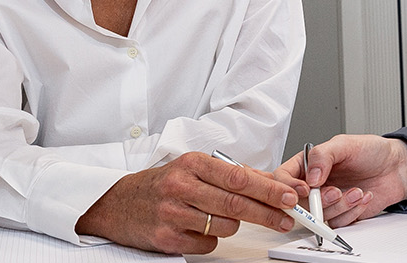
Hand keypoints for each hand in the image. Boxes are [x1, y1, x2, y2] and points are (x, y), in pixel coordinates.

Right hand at [75, 151, 297, 254]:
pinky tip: (199, 228)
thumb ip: (230, 174)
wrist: (116, 203)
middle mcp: (181, 186)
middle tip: (287, 216)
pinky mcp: (166, 239)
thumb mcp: (193, 169)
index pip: (239, 177)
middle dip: (267, 212)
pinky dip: (212, 238)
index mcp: (192, 163)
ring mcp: (172, 214)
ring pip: (225, 226)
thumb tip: (271, 183)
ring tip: (220, 217)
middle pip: (236, 203)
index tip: (289, 195)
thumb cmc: (161, 184)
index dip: (268, 189)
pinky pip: (207, 243)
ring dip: (234, 225)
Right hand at [276, 135, 406, 227]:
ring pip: (321, 215)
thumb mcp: (345, 144)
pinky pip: (339, 222)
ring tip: (356, 191)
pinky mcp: (343, 214)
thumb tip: (310, 177)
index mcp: (309, 164)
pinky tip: (364, 197)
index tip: (305, 189)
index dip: (289, 187)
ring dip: (340, 206)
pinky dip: (353, 211)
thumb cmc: (371, 151)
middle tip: (335, 191)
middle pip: (300, 202)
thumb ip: (323, 156)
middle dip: (319, 201)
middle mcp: (315, 184)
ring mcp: (328, 200)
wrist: (396, 167)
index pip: (284, 177)